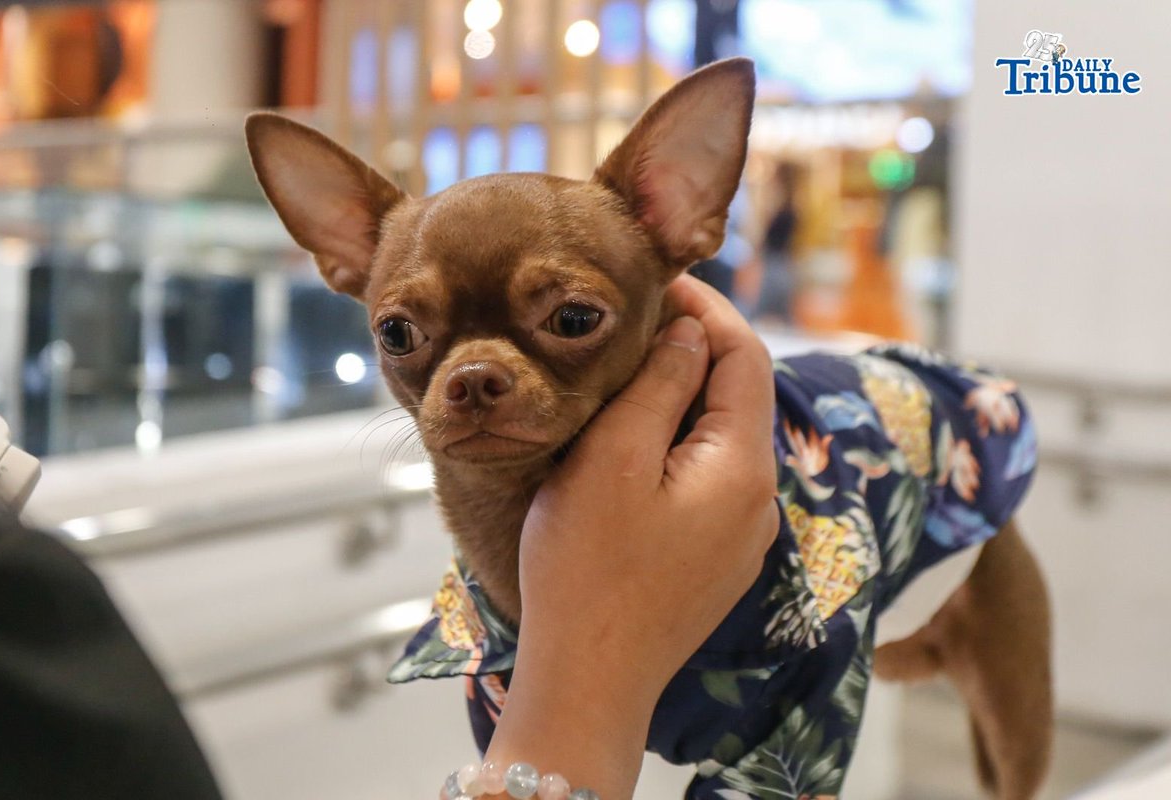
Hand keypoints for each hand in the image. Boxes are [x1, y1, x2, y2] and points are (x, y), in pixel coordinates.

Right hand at [483, 276, 779, 798]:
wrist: (587, 682)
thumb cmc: (588, 569)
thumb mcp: (613, 458)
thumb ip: (658, 385)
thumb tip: (689, 333)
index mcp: (742, 467)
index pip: (745, 356)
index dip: (707, 308)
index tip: (657, 281)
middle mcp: (757, 500)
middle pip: (737, 396)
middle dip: (691, 350)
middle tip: (628, 321)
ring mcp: (738, 537)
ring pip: (719, 438)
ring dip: (679, 398)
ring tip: (619, 375)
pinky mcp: (712, 561)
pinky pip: (705, 480)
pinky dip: (674, 444)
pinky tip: (627, 443)